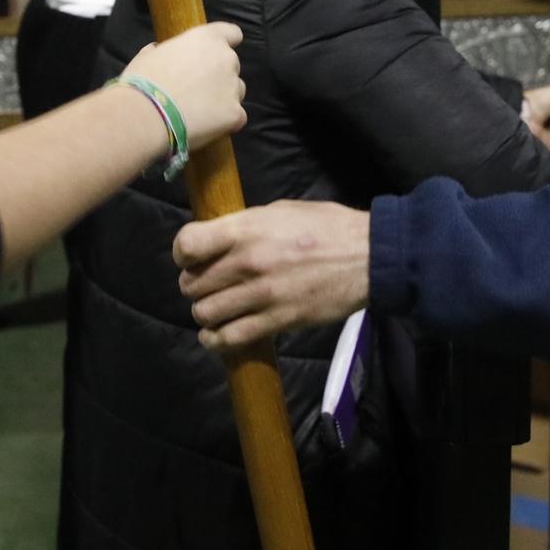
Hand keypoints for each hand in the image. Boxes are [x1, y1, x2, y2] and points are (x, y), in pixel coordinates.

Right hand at [121, 22, 245, 148]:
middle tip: (196, 91)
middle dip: (218, 77)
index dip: (225, 44)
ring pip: (236, 92)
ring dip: (223, 99)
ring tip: (199, 112)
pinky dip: (224, 122)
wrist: (145, 115)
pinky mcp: (236, 114)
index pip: (232, 34)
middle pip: (231, 66)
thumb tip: (161, 54)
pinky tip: (204, 127)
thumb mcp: (150, 55)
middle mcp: (227, 59)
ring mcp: (233, 88)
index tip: (215, 55)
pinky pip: (236, 117)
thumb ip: (166, 52)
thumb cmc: (144, 81)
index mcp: (208, 39)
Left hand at [174, 201, 371, 351]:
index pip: (188, 244)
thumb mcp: (280, 210)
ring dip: (205, 312)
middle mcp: (248, 262)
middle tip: (206, 285)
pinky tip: (216, 335)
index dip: (181, 253)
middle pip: (192, 283)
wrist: (367, 257)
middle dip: (193, 285)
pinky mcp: (278, 320)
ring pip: (205, 312)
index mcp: (247, 229)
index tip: (188, 258)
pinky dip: (215, 339)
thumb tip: (218, 238)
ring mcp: (262, 294)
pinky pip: (230, 337)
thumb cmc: (327, 226)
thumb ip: (245, 225)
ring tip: (215, 308)